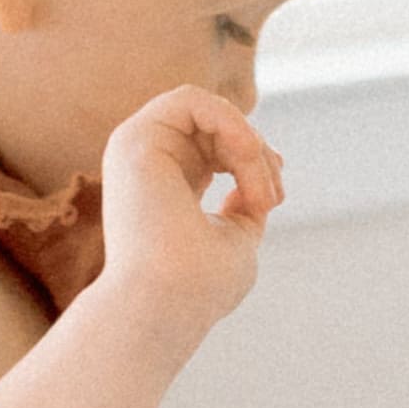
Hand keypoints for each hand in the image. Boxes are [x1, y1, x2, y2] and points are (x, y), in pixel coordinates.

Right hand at [95, 88, 284, 349]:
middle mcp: (147, 165)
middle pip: (216, 127)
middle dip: (257, 153)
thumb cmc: (199, 289)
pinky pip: (192, 99)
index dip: (255, 159)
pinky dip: (230, 122)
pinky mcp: (134, 139)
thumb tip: (251, 183)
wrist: (165, 308)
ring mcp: (136, 149)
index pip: (216, 148)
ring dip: (248, 145)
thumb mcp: (237, 239)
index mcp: (167, 187)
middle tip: (272, 198)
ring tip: (259, 192)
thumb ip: (244, 206)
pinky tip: (246, 157)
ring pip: (208, 111)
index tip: (274, 198)